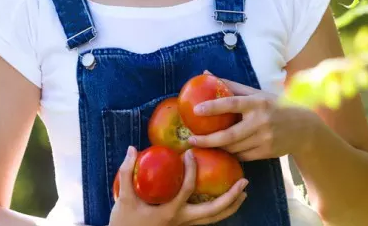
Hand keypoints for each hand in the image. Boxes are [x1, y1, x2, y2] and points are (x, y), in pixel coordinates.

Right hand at [109, 146, 247, 225]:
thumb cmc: (123, 222)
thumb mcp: (124, 198)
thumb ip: (127, 172)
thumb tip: (132, 149)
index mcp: (169, 212)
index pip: (187, 189)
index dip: (190, 170)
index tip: (191, 154)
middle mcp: (181, 221)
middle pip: (213, 212)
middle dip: (231, 197)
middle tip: (244, 182)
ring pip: (214, 219)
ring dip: (231, 206)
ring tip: (243, 193)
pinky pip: (207, 220)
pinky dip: (220, 211)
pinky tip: (225, 200)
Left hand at [187, 72, 308, 161]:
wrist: (304, 128)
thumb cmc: (274, 106)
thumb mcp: (257, 93)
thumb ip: (231, 85)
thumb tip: (205, 73)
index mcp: (257, 103)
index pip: (232, 103)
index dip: (213, 107)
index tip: (196, 110)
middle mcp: (261, 121)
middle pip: (229, 135)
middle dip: (207, 140)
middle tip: (191, 139)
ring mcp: (264, 139)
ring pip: (233, 148)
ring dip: (217, 147)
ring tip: (202, 144)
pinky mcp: (266, 153)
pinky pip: (242, 156)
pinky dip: (230, 153)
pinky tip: (221, 150)